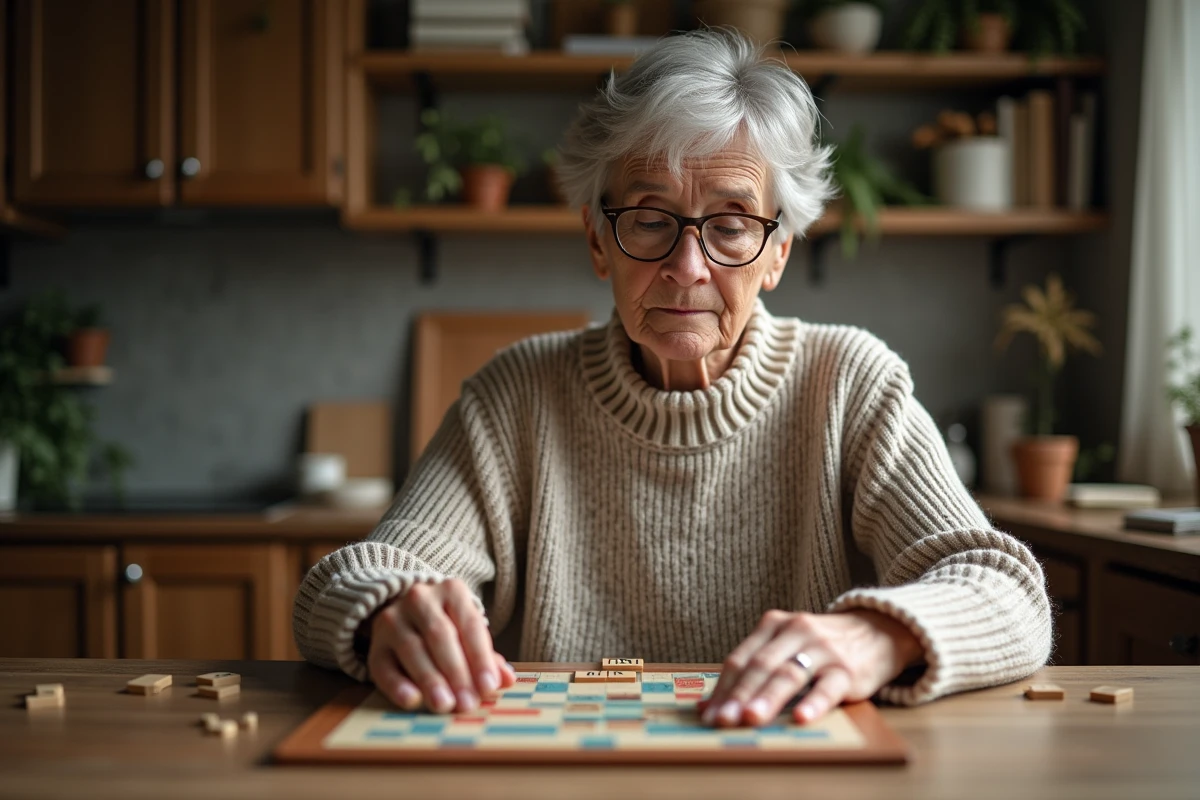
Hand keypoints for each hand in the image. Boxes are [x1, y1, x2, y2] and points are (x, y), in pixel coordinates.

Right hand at [366, 578, 516, 713]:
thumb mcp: (468, 631)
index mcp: (451, 591)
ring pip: (412, 649)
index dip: (480, 657)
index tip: (489, 686)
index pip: (469, 625)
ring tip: (444, 705)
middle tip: (468, 703)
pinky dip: (397, 685)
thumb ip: (486, 656)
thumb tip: (507, 680)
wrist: (404, 611)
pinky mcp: (375, 643)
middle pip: (440, 636)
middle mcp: (419, 599)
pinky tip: (412, 700)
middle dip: (456, 672)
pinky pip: (383, 666)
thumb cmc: (448, 626)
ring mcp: (393, 618)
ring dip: (430, 680)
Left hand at [700, 609, 922, 727]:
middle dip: (739, 695)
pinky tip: (800, 717)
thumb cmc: (820, 646)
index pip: (741, 658)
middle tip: (723, 720)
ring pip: (790, 674)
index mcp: (773, 625)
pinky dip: (813, 703)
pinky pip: (828, 687)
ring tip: (751, 719)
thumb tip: (711, 706)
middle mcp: (796, 631)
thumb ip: (753, 670)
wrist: (877, 631)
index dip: (723, 687)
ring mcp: (822, 649)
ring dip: (768, 698)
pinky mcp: (847, 669)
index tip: (708, 714)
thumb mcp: (785, 646)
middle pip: (761, 665)